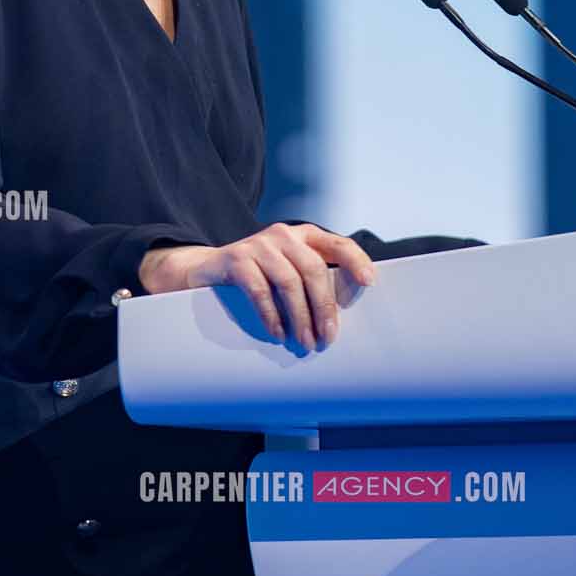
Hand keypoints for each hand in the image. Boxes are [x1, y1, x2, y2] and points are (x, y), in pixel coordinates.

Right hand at [138, 224, 376, 351]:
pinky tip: (278, 333)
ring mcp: (258, 245)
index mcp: (303, 235)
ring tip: (305, 341)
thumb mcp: (287, 267)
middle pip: (313, 269)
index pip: (336, 244)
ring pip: (288, 282)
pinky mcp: (236, 260)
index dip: (355, 260)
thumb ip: (311, 278)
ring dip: (300, 317)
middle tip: (327, 337)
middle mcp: (282, 235)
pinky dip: (272, 315)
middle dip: (324, 307)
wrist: (206, 269)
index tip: (369, 282)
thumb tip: (339, 315)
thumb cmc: (258, 273)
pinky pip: (260, 291)